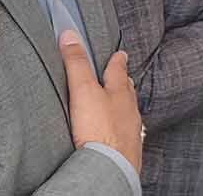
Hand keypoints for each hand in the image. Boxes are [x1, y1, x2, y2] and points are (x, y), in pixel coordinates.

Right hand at [61, 31, 142, 173]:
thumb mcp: (83, 90)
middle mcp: (130, 110)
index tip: (120, 53)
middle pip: (128, 91)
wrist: (111, 166)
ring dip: (125, 105)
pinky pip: (128, 132)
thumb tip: (70, 35)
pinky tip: (119, 132)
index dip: (118, 60)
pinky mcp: (128, 149)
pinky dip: (123, 127)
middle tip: (123, 76)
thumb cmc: (100, 129)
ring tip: (121, 104)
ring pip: (130, 112)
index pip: (119, 70)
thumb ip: (76, 63)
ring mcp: (132, 130)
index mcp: (119, 92)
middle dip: (124, 82)